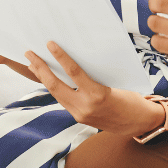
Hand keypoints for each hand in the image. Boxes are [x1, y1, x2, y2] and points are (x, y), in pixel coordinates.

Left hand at [25, 41, 163, 136]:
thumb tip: (76, 59)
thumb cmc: (131, 98)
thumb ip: (95, 75)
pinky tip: (47, 79)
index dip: (60, 57)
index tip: (50, 44)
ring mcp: (80, 114)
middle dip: (40, 69)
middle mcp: (85, 106)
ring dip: (43, 78)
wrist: (138, 123)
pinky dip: (54, 88)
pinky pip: (62, 100)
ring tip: (32, 65)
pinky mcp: (79, 118)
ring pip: (55, 94)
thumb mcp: (115, 82)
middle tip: (29, 53)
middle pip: (55, 85)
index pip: (73, 72)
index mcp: (97, 94)